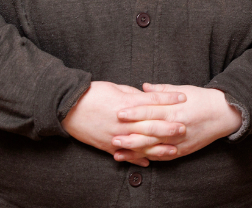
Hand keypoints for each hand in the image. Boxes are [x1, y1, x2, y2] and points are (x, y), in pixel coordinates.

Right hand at [62, 81, 186, 166]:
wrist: (67, 108)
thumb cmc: (92, 93)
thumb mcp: (116, 88)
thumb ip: (135, 95)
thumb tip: (149, 97)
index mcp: (126, 103)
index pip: (153, 100)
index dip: (169, 98)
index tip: (183, 97)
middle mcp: (123, 121)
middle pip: (151, 124)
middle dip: (168, 126)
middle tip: (184, 127)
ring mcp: (115, 135)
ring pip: (141, 144)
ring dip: (158, 147)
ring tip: (173, 149)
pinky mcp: (107, 146)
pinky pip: (125, 155)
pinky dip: (137, 159)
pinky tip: (149, 163)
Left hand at [110, 84, 242, 162]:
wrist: (224, 113)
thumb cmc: (202, 99)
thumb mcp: (184, 89)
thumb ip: (162, 90)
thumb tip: (143, 87)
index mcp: (176, 108)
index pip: (152, 110)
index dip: (135, 111)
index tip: (119, 112)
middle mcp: (177, 125)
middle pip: (150, 130)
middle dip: (130, 133)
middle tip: (113, 134)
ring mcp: (180, 140)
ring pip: (154, 146)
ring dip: (135, 149)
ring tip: (118, 149)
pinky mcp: (183, 150)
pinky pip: (163, 156)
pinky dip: (148, 158)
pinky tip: (135, 158)